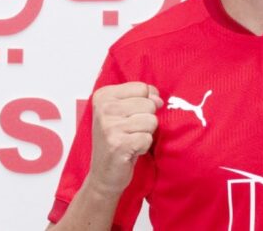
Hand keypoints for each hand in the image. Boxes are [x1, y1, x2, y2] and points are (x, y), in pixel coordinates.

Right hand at [87, 81, 162, 196]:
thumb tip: (158, 99)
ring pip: (151, 121)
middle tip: (130, 132)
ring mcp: (109, 126)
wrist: (104, 174)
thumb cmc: (117, 140)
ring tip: (130, 141)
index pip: (143, 88)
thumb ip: (143, 97)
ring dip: (145, 134)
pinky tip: (130, 150)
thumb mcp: (126, 112)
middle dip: (145, 120)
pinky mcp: (118, 144)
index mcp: (104, 96)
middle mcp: (104, 108)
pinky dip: (143, 147)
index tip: (130, 116)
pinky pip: (148, 138)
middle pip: (149, 104)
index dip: (145, 103)